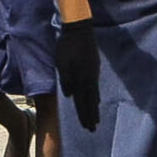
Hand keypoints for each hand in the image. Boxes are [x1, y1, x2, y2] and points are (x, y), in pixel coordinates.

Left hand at [55, 17, 101, 131]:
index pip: (83, 102)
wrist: (79, 29)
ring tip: (95, 118)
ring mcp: (94, 72)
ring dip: (94, 107)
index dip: (84, 115)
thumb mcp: (61, 63)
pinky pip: (95, 86)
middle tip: (93, 128)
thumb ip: (66, 80)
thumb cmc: (66, 46)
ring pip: (94, 94)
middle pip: (91, 101)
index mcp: (82, 78)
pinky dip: (95, 96)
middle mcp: (90, 77)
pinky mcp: (94, 66)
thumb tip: (70, 95)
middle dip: (91, 115)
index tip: (87, 127)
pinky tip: (95, 98)